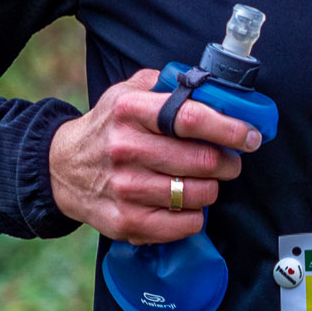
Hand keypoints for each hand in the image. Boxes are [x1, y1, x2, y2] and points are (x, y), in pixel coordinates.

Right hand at [48, 69, 262, 242]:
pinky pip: (184, 225)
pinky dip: (194, 215)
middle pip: (202, 162)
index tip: (250, 136)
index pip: (191, 119)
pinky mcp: (126, 222)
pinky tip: (184, 203)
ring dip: (211, 188)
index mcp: (130, 111)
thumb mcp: (130, 92)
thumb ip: (170, 85)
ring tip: (202, 180)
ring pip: (197, 195)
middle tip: (229, 161)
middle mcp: (125, 149)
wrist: (61, 167)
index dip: (229, 128)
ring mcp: (125, 189)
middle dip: (228, 162)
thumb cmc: (108, 127)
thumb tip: (217, 91)